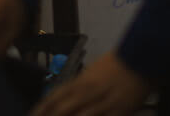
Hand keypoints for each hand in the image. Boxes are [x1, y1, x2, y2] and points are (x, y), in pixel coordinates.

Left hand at [31, 52, 149, 115]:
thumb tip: (63, 100)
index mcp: (80, 81)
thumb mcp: (92, 74)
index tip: (31, 115)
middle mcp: (88, 92)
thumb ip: (78, 87)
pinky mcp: (120, 112)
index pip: (55, 96)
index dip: (42, 107)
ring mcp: (104, 103)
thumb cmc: (114, 66)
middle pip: (64, 108)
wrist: (138, 59)